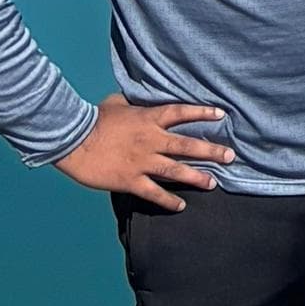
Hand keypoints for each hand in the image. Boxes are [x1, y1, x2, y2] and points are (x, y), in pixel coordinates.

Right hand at [57, 96, 232, 208]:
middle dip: (211, 151)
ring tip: (213, 183)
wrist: (75, 141)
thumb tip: (136, 99)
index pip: (182, 112)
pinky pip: (154, 193)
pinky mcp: (131, 180)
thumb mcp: (116, 103)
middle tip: (230, 156)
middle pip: (187, 145)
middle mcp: (151, 140)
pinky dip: (168, 200)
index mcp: (149, 118)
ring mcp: (142, 162)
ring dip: (196, 177)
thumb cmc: (94, 119)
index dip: (202, 112)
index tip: (220, 114)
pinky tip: (180, 206)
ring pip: (176, 170)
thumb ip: (133, 104)